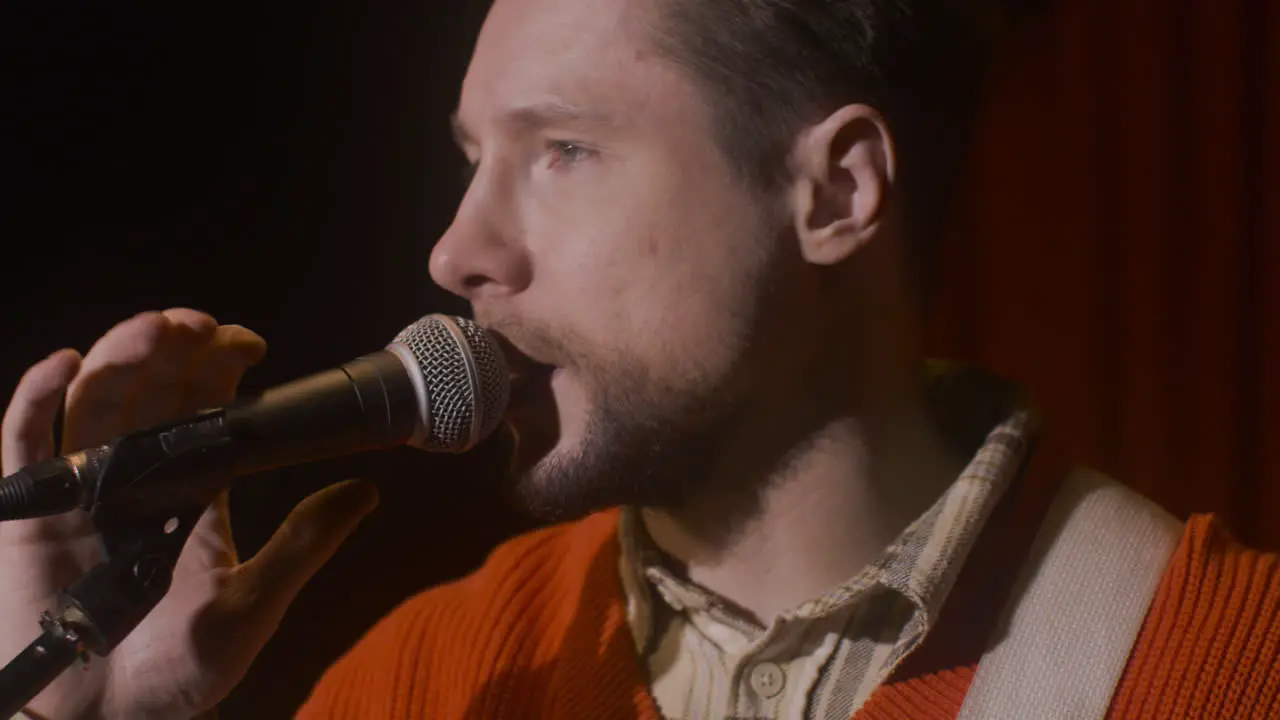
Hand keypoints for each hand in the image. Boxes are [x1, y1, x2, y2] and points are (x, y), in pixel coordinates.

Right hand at [0, 309, 379, 719]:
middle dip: (173, 347)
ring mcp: (82, 489)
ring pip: (94, 400)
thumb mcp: (253, 605)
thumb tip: (365, 491)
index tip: (248, 342)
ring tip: (152, 330)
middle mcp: (139, 476)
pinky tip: (62, 364)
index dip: (221, 366)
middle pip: (150, 389)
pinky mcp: (29, 511)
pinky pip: (24, 442)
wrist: (107, 719)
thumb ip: (303, 545)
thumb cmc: (180, 672)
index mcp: (194, 488)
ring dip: (118, 356)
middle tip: (198, 325)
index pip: (207, 407)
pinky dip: (35, 398)